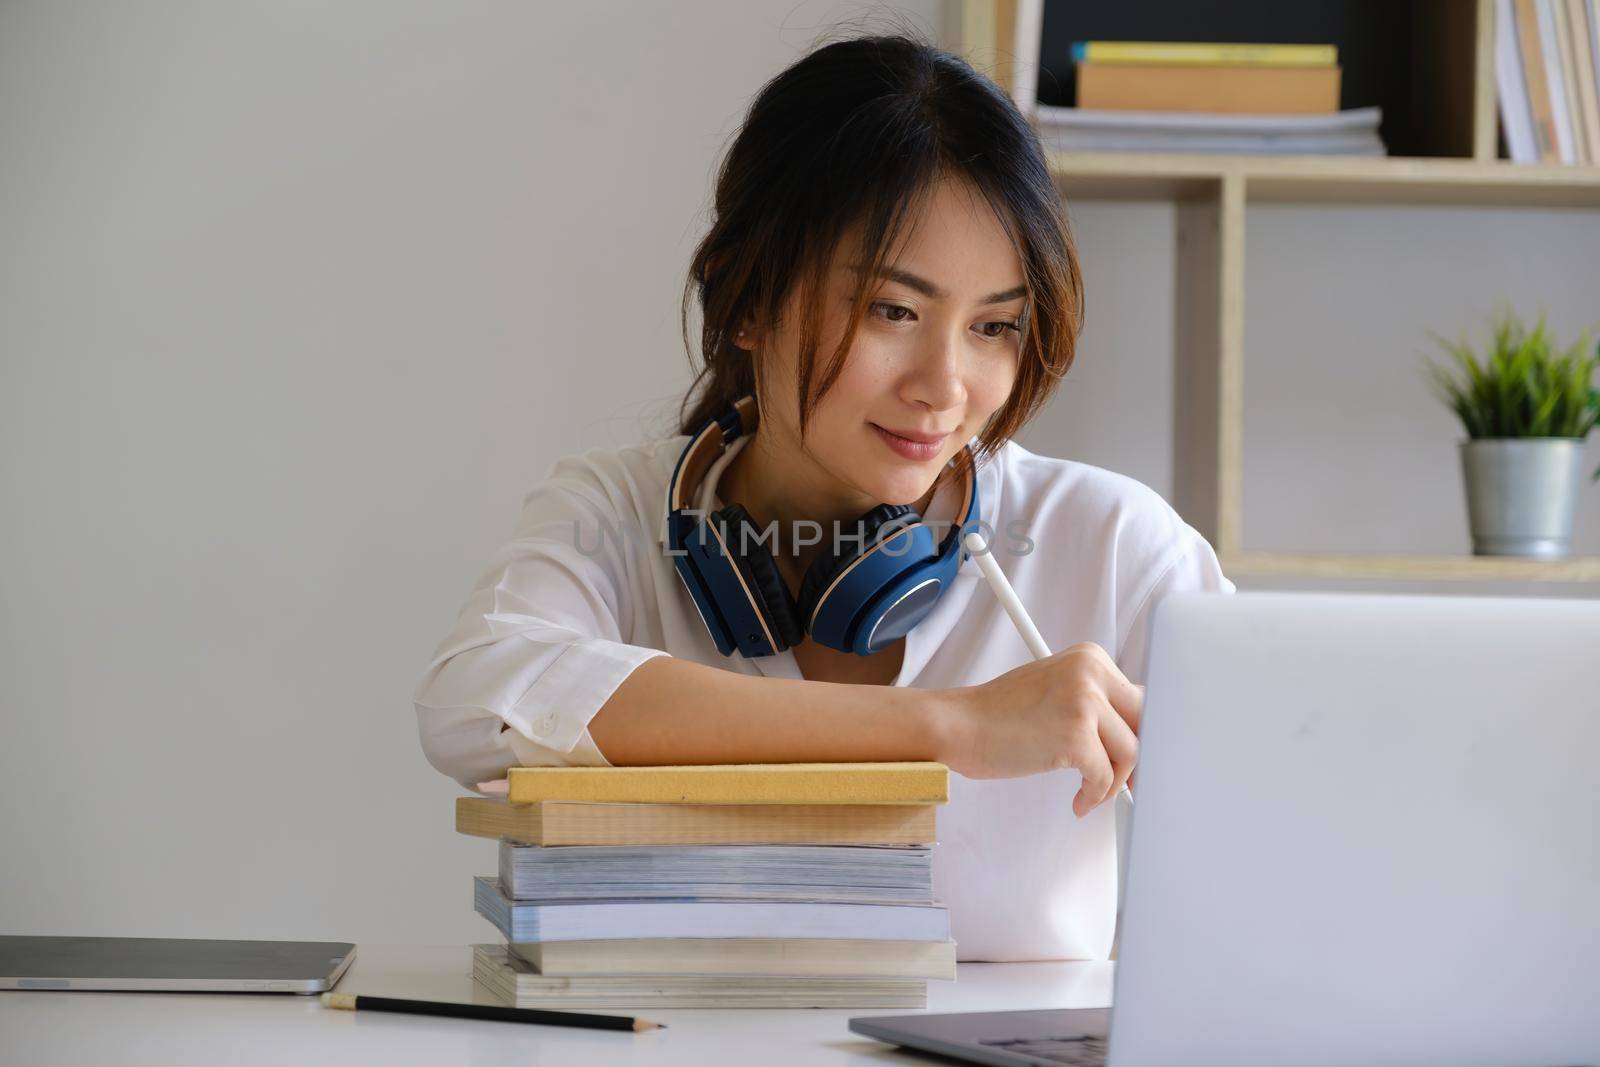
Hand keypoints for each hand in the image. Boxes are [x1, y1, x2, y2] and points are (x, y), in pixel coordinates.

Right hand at [939, 642, 1143, 815]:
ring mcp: (1084, 702)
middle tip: (1128, 783)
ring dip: (1113, 782)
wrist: (958, 725)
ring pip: (1131, 752)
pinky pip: (1105, 777)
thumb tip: (1135, 734)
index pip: (1139, 698)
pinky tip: (1078, 801)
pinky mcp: (1075, 735)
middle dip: (1138, 758)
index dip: (1139, 734)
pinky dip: (1094, 796)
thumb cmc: (997, 715)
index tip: (1136, 758)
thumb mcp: (1055, 691)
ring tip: (1091, 792)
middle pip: (1144, 722)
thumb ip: (1095, 703)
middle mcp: (1090, 672)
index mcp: (1089, 657)